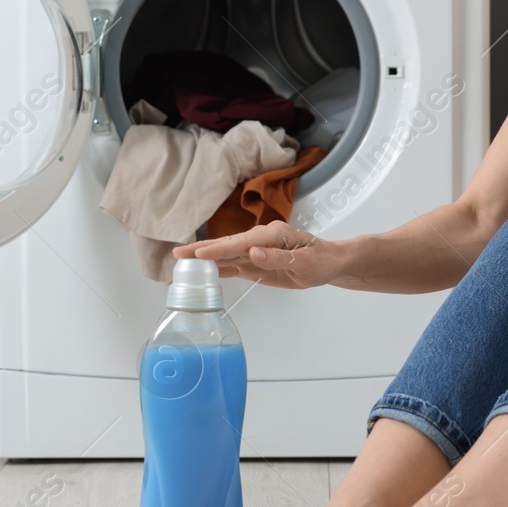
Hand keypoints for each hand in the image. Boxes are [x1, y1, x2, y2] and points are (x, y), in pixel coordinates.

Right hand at [172, 222, 343, 289]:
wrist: (329, 263)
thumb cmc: (321, 260)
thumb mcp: (305, 262)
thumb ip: (278, 257)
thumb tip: (253, 252)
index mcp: (272, 234)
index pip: (241, 242)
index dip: (219, 248)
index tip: (199, 254)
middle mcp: (260, 240)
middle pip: (227, 245)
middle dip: (202, 250)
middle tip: (178, 254)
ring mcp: (257, 251)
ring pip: (227, 255)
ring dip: (205, 259)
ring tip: (182, 262)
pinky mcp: (257, 263)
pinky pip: (235, 265)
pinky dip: (218, 268)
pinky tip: (203, 272)